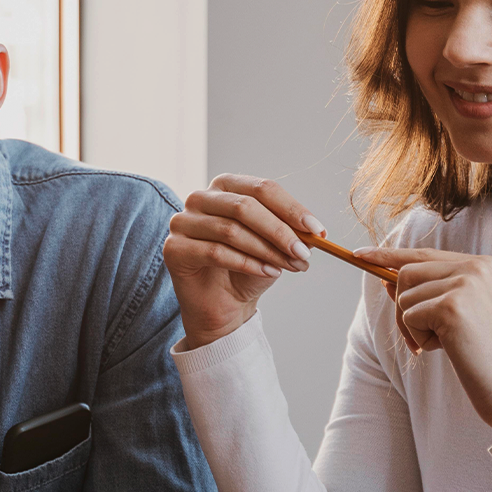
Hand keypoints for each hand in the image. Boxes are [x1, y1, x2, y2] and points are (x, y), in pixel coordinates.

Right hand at [164, 175, 323, 349]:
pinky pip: (215, 252)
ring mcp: (183, 222)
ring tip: (289, 266)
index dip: (292, 209)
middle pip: (245, 206)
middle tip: (304, 252)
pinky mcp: (174, 249)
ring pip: (231, 230)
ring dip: (266, 250)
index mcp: (225, 186)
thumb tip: (314, 231)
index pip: (262, 188)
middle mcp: (200, 198)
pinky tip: (267, 273)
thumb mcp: (274, 245)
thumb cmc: (247, 269)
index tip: (318, 231)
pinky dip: (247, 264)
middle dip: (279, 231)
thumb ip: (289, 232)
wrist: (223, 304)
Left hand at [357, 247, 491, 434]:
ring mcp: (466, 283)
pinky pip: (409, 316)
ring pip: (405, 296)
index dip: (389, 255)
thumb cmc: (486, 356)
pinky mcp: (452, 305)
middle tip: (419, 339)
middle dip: (402, 308)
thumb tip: (385, 279)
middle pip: (407, 273)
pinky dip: (419, 338)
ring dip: (412, 326)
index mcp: (483, 265)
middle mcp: (477, 266)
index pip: (424, 254)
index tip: (359, 255)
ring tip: (443, 344)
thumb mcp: (457, 317)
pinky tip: (447, 349)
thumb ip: (428, 293)